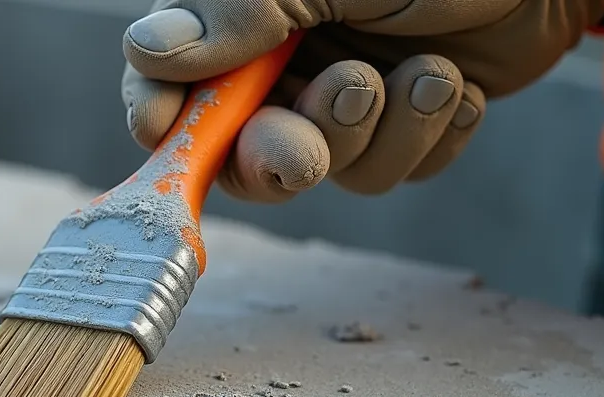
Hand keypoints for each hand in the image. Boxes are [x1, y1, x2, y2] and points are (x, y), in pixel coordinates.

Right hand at [121, 0, 603, 201]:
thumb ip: (237, 15)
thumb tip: (147, 49)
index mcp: (249, 17)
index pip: (168, 76)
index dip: (156, 111)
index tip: (161, 131)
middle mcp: (286, 61)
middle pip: (238, 148)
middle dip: (282, 152)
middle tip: (312, 144)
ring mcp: (341, 97)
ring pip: (325, 170)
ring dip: (379, 135)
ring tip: (429, 72)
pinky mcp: (401, 128)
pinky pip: (390, 174)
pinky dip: (428, 138)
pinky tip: (456, 85)